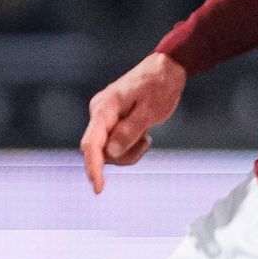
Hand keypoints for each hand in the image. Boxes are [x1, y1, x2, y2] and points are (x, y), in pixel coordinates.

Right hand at [80, 52, 186, 193]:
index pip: (91, 144)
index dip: (93, 168)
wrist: (166, 69)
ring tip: (147, 136)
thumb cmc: (159, 86)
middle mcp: (98, 114)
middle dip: (122, 156)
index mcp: (104, 108)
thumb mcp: (151, 110)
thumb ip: (130, 131)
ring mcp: (103, 119)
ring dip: (129, 152)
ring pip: (108, 151)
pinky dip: (130, 147)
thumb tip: (111, 152)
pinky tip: (144, 135)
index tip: (99, 188)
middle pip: (99, 151)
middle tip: (147, 142)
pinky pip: (114, 145)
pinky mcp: (110, 123)